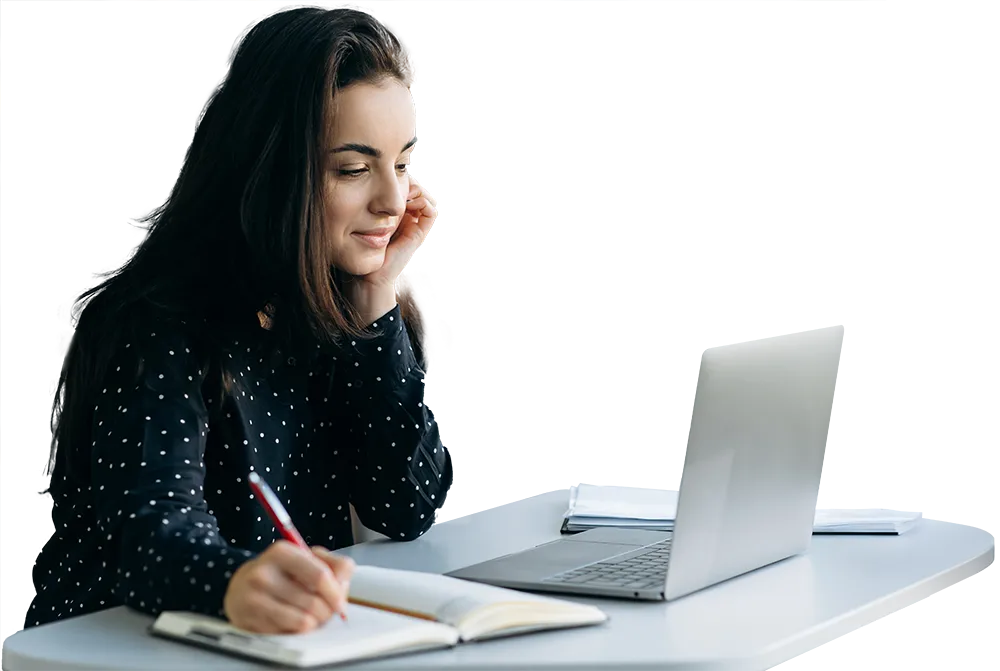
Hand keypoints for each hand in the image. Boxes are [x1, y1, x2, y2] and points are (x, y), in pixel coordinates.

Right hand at [223, 541, 354, 633]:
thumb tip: (343, 586)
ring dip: (314, 623)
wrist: (241, 587)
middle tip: (325, 612)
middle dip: (326, 612)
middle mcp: (263, 573)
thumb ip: (335, 566)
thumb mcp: (308, 558)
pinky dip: (296, 631)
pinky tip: (292, 622)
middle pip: (313, 603)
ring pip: (303, 621)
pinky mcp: (248, 620)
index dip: (336, 594)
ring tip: (311, 617)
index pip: (320, 576)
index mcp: (281, 552)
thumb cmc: (282, 573)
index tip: (341, 604)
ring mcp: (253, 598)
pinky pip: (288, 634)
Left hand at [347, 176, 437, 324]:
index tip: (384, 176)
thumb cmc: (356, 246)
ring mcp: (413, 224)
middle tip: (394, 180)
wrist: (367, 274)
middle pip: (414, 188)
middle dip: (406, 181)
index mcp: (390, 211)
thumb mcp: (357, 216)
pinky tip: (407, 201)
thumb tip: (364, 178)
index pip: (402, 185)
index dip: (397, 177)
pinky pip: (431, 210)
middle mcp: (404, 216)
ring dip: (415, 189)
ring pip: (424, 196)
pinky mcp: (418, 233)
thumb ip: (363, 200)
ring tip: (401, 191)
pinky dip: (423, 201)